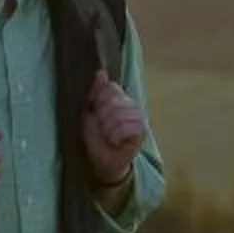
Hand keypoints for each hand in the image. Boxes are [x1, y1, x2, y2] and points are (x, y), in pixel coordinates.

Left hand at [83, 67, 145, 189]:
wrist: (104, 161)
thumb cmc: (97, 137)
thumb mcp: (91, 113)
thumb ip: (97, 92)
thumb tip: (102, 72)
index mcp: (118, 98)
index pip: (111, 88)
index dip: (100, 101)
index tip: (96, 112)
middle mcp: (130, 104)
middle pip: (114, 100)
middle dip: (103, 117)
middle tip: (102, 128)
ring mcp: (138, 117)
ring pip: (119, 114)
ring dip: (108, 129)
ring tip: (108, 136)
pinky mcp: (142, 130)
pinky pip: (127, 127)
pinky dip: (116, 136)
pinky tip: (116, 142)